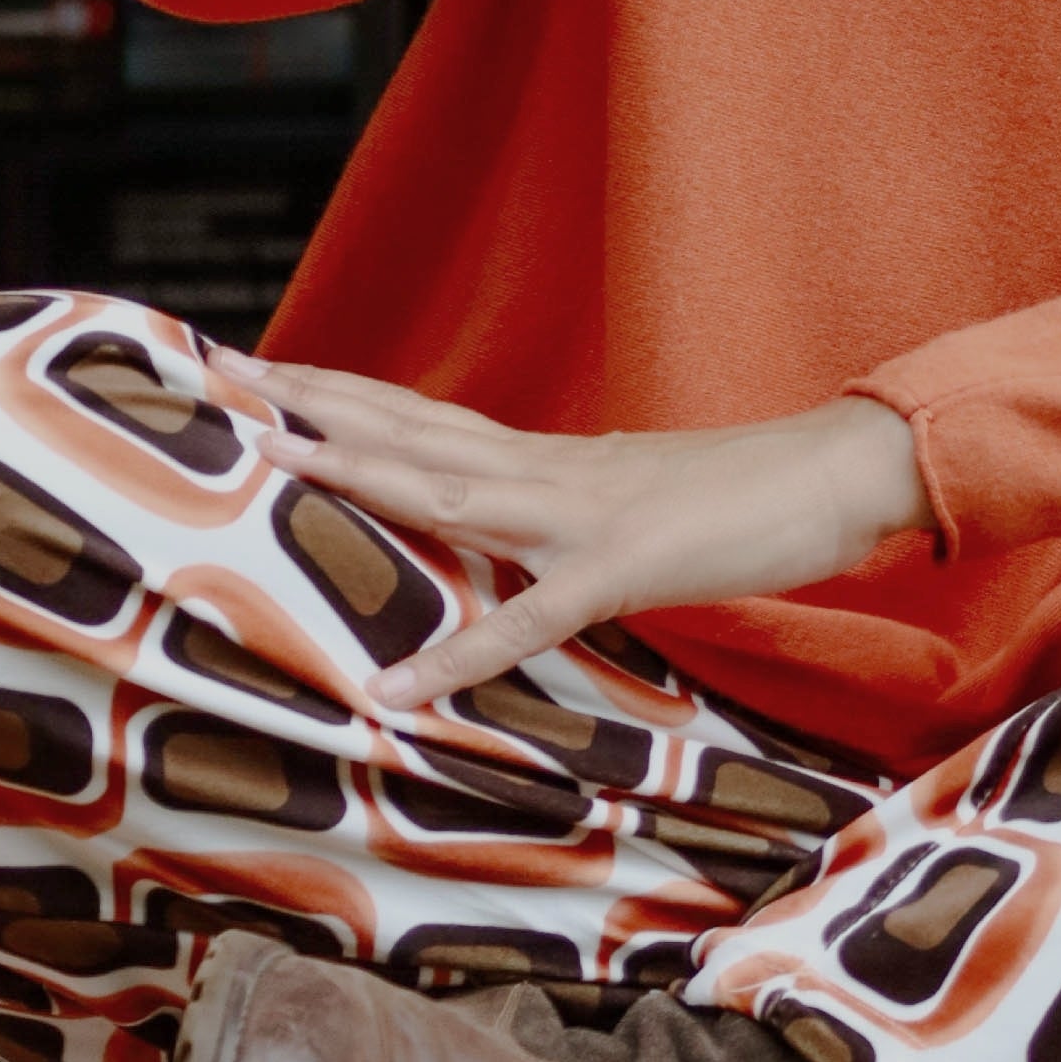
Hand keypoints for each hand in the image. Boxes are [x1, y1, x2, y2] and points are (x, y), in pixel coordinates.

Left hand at [207, 351, 927, 712]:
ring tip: (268, 457)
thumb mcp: (640, 494)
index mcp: (550, 458)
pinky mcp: (626, 569)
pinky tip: (404, 688)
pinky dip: (463, 655)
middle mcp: (550, 470)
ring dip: (357, 471)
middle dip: (310, 405)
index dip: (340, 394)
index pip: (424, 416)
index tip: (260, 373)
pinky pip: (530, 621)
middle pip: (410, 429)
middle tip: (218, 376)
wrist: (842, 471)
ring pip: (448, 489)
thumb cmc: (750, 493)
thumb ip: (574, 503)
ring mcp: (583, 515)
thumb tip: (526, 510)